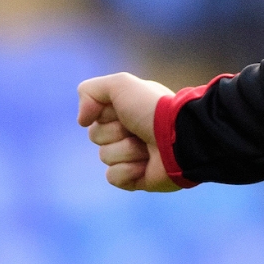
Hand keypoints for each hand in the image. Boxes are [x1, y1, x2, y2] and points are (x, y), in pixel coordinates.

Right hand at [77, 72, 180, 192]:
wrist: (180, 138)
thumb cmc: (153, 109)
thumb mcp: (121, 85)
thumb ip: (90, 92)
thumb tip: (82, 121)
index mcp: (127, 109)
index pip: (95, 115)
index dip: (106, 113)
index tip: (126, 109)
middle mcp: (129, 131)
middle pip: (96, 136)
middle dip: (115, 132)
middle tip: (138, 130)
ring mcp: (133, 155)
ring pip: (105, 156)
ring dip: (126, 151)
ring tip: (148, 147)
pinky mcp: (137, 178)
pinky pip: (113, 177)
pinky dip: (128, 171)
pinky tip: (146, 165)